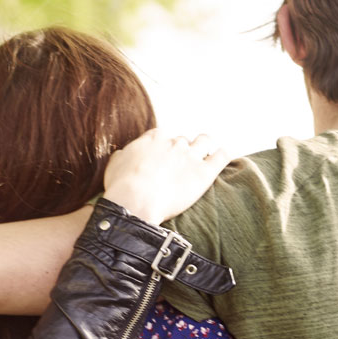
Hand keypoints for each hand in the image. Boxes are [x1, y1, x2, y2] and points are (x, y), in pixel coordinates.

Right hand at [101, 129, 231, 223]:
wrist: (135, 201)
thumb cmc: (121, 186)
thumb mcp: (114, 164)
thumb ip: (123, 155)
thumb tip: (125, 154)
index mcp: (154, 138)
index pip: (163, 136)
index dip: (162, 148)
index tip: (160, 159)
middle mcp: (174, 143)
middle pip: (182, 141)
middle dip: (181, 152)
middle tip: (178, 167)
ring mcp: (190, 156)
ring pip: (204, 141)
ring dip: (204, 147)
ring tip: (203, 156)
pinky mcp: (204, 172)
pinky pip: (221, 156)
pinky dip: (223, 155)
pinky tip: (222, 157)